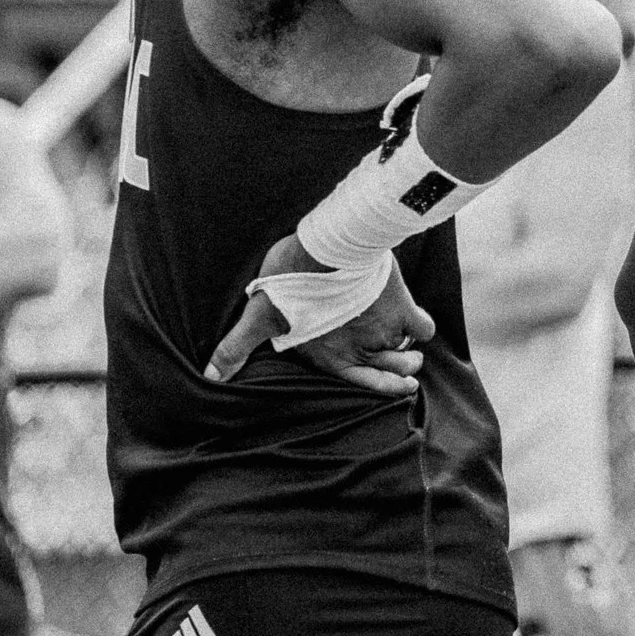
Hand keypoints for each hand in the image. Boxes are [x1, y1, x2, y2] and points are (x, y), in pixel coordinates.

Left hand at [207, 233, 434, 393]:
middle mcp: (362, 350)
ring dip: (409, 352)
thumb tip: (210, 375)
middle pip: (393, 373)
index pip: (363, 385)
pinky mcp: (403, 307)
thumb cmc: (293, 279)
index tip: (397, 386)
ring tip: (408, 348)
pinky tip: (416, 319)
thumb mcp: (261, 313)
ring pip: (408, 352)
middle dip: (401, 374)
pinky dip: (423, 326)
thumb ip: (238, 346)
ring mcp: (385, 331)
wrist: (330, 247)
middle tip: (407, 370)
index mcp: (331, 357)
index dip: (382, 388)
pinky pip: (425, 326)